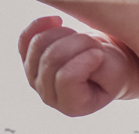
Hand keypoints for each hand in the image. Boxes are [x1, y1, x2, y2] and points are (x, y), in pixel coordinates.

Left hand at [18, 16, 138, 116]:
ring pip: (39, 45)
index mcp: (72, 106)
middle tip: (94, 43)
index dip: (84, 59)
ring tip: (81, 38)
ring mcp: (35, 78)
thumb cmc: (112, 73)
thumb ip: (95, 68)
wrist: (105, 67)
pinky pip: (26, 38)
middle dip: (76, 43)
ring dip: (64, 34)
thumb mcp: (113, 74)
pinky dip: (40, 25)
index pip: (66, 78)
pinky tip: (57, 21)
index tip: (99, 53)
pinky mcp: (29, 60)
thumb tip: (72, 52)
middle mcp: (49, 96)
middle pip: (51, 59)